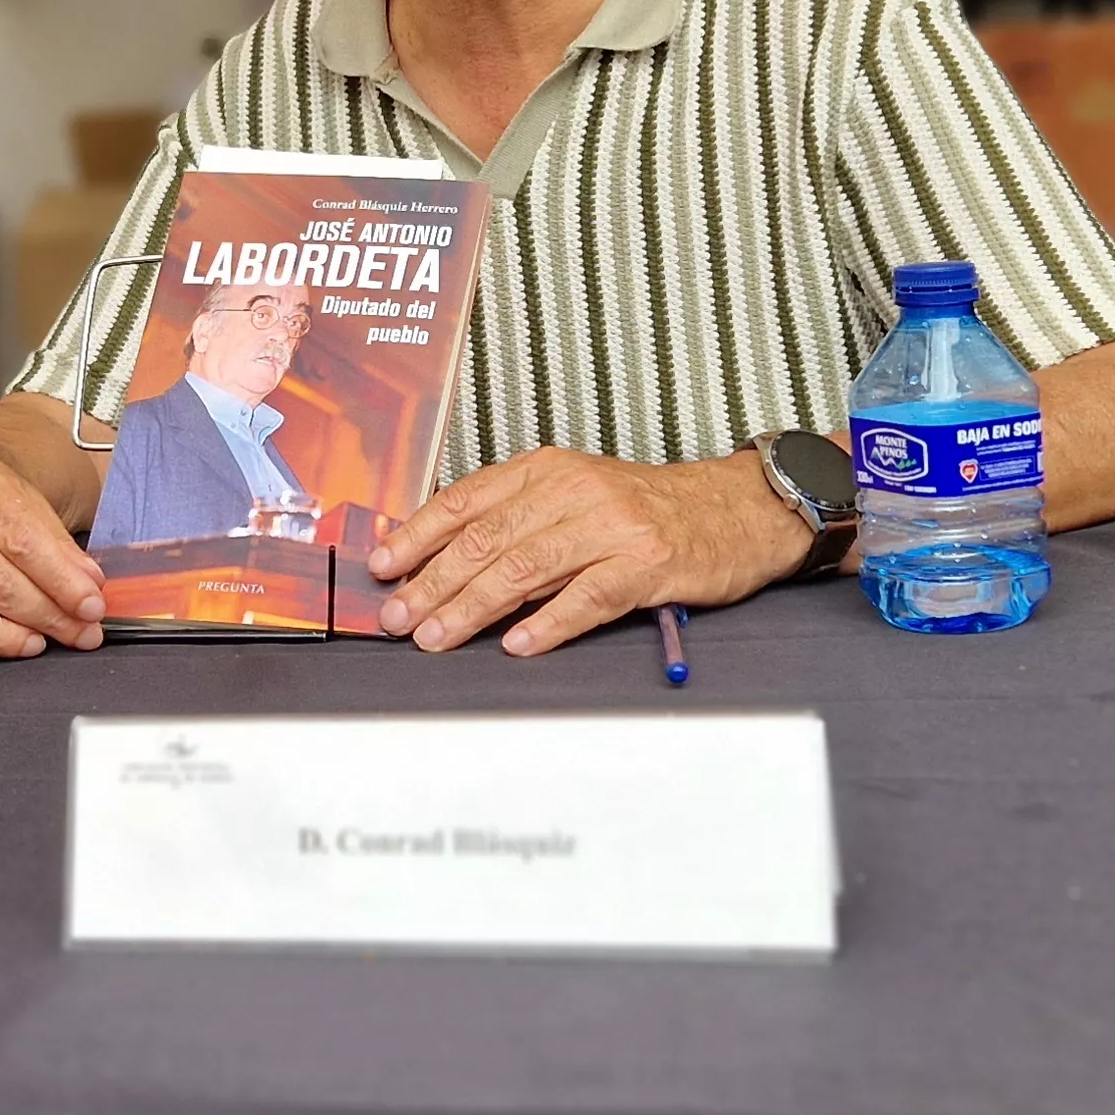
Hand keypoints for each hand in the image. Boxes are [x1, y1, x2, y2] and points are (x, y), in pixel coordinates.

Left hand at [367, 449, 812, 655]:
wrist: (734, 509)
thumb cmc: (642, 510)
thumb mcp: (573, 494)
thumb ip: (514, 518)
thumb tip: (438, 559)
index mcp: (546, 470)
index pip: (466, 501)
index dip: (417, 536)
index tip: (380, 568)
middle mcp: (574, 490)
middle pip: (486, 539)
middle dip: (432, 582)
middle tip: (397, 618)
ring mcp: (611, 527)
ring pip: (525, 569)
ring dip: (472, 608)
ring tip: (436, 636)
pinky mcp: (647, 564)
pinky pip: (587, 597)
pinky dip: (548, 624)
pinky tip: (516, 645)